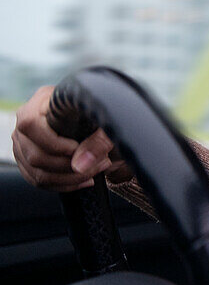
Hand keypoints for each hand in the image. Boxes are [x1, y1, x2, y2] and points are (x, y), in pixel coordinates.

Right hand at [11, 85, 132, 191]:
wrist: (107, 122)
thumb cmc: (107, 117)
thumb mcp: (110, 124)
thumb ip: (98, 141)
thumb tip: (79, 165)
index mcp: (43, 100)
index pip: (30, 125)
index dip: (54, 143)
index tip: (78, 148)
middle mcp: (27, 118)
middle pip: (35, 155)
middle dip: (70, 167)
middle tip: (100, 163)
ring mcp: (24, 140)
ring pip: (36, 171)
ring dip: (70, 178)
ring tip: (96, 170)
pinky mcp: (27, 157)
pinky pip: (37, 179)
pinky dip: (63, 184)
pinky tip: (84, 179)